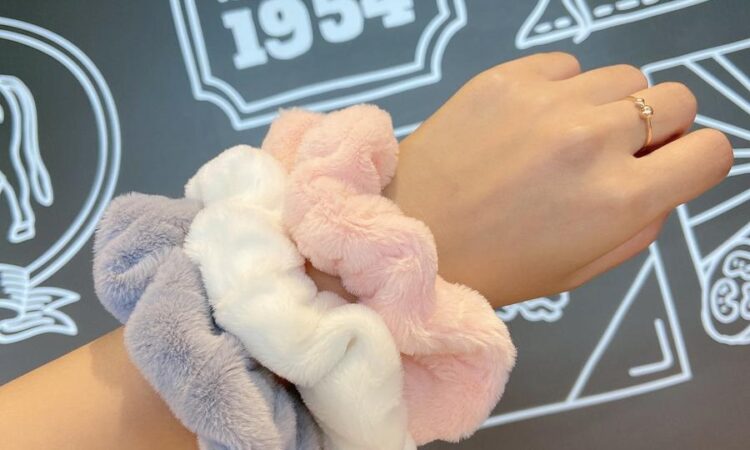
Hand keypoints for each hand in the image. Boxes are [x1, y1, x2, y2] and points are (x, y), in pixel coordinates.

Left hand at [383, 52, 732, 306]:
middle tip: (616, 153)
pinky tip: (528, 121)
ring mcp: (549, 102)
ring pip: (625, 76)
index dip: (695, 162)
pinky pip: (567, 65)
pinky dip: (561, 89)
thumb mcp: (581, 270)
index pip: (711, 153)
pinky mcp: (508, 76)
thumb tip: (664, 179)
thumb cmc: (493, 265)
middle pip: (675, 99)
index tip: (669, 168)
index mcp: (619, 200)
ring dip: (609, 106)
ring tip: (566, 136)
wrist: (408, 233)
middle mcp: (593, 141)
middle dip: (658, 128)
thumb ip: (641, 224)